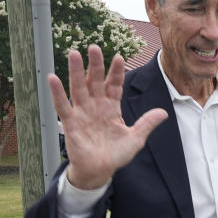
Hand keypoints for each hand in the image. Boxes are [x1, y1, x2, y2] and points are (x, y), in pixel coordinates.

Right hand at [52, 45, 167, 188]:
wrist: (100, 171)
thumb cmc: (116, 154)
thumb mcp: (135, 138)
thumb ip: (147, 123)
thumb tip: (164, 112)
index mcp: (112, 108)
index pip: (114, 85)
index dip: (116, 73)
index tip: (120, 57)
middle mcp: (96, 106)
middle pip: (95, 81)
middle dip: (96, 65)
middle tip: (94, 47)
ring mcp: (83, 113)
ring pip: (79, 88)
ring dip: (76, 72)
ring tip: (75, 54)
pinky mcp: (71, 123)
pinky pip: (63, 106)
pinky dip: (58, 93)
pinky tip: (53, 78)